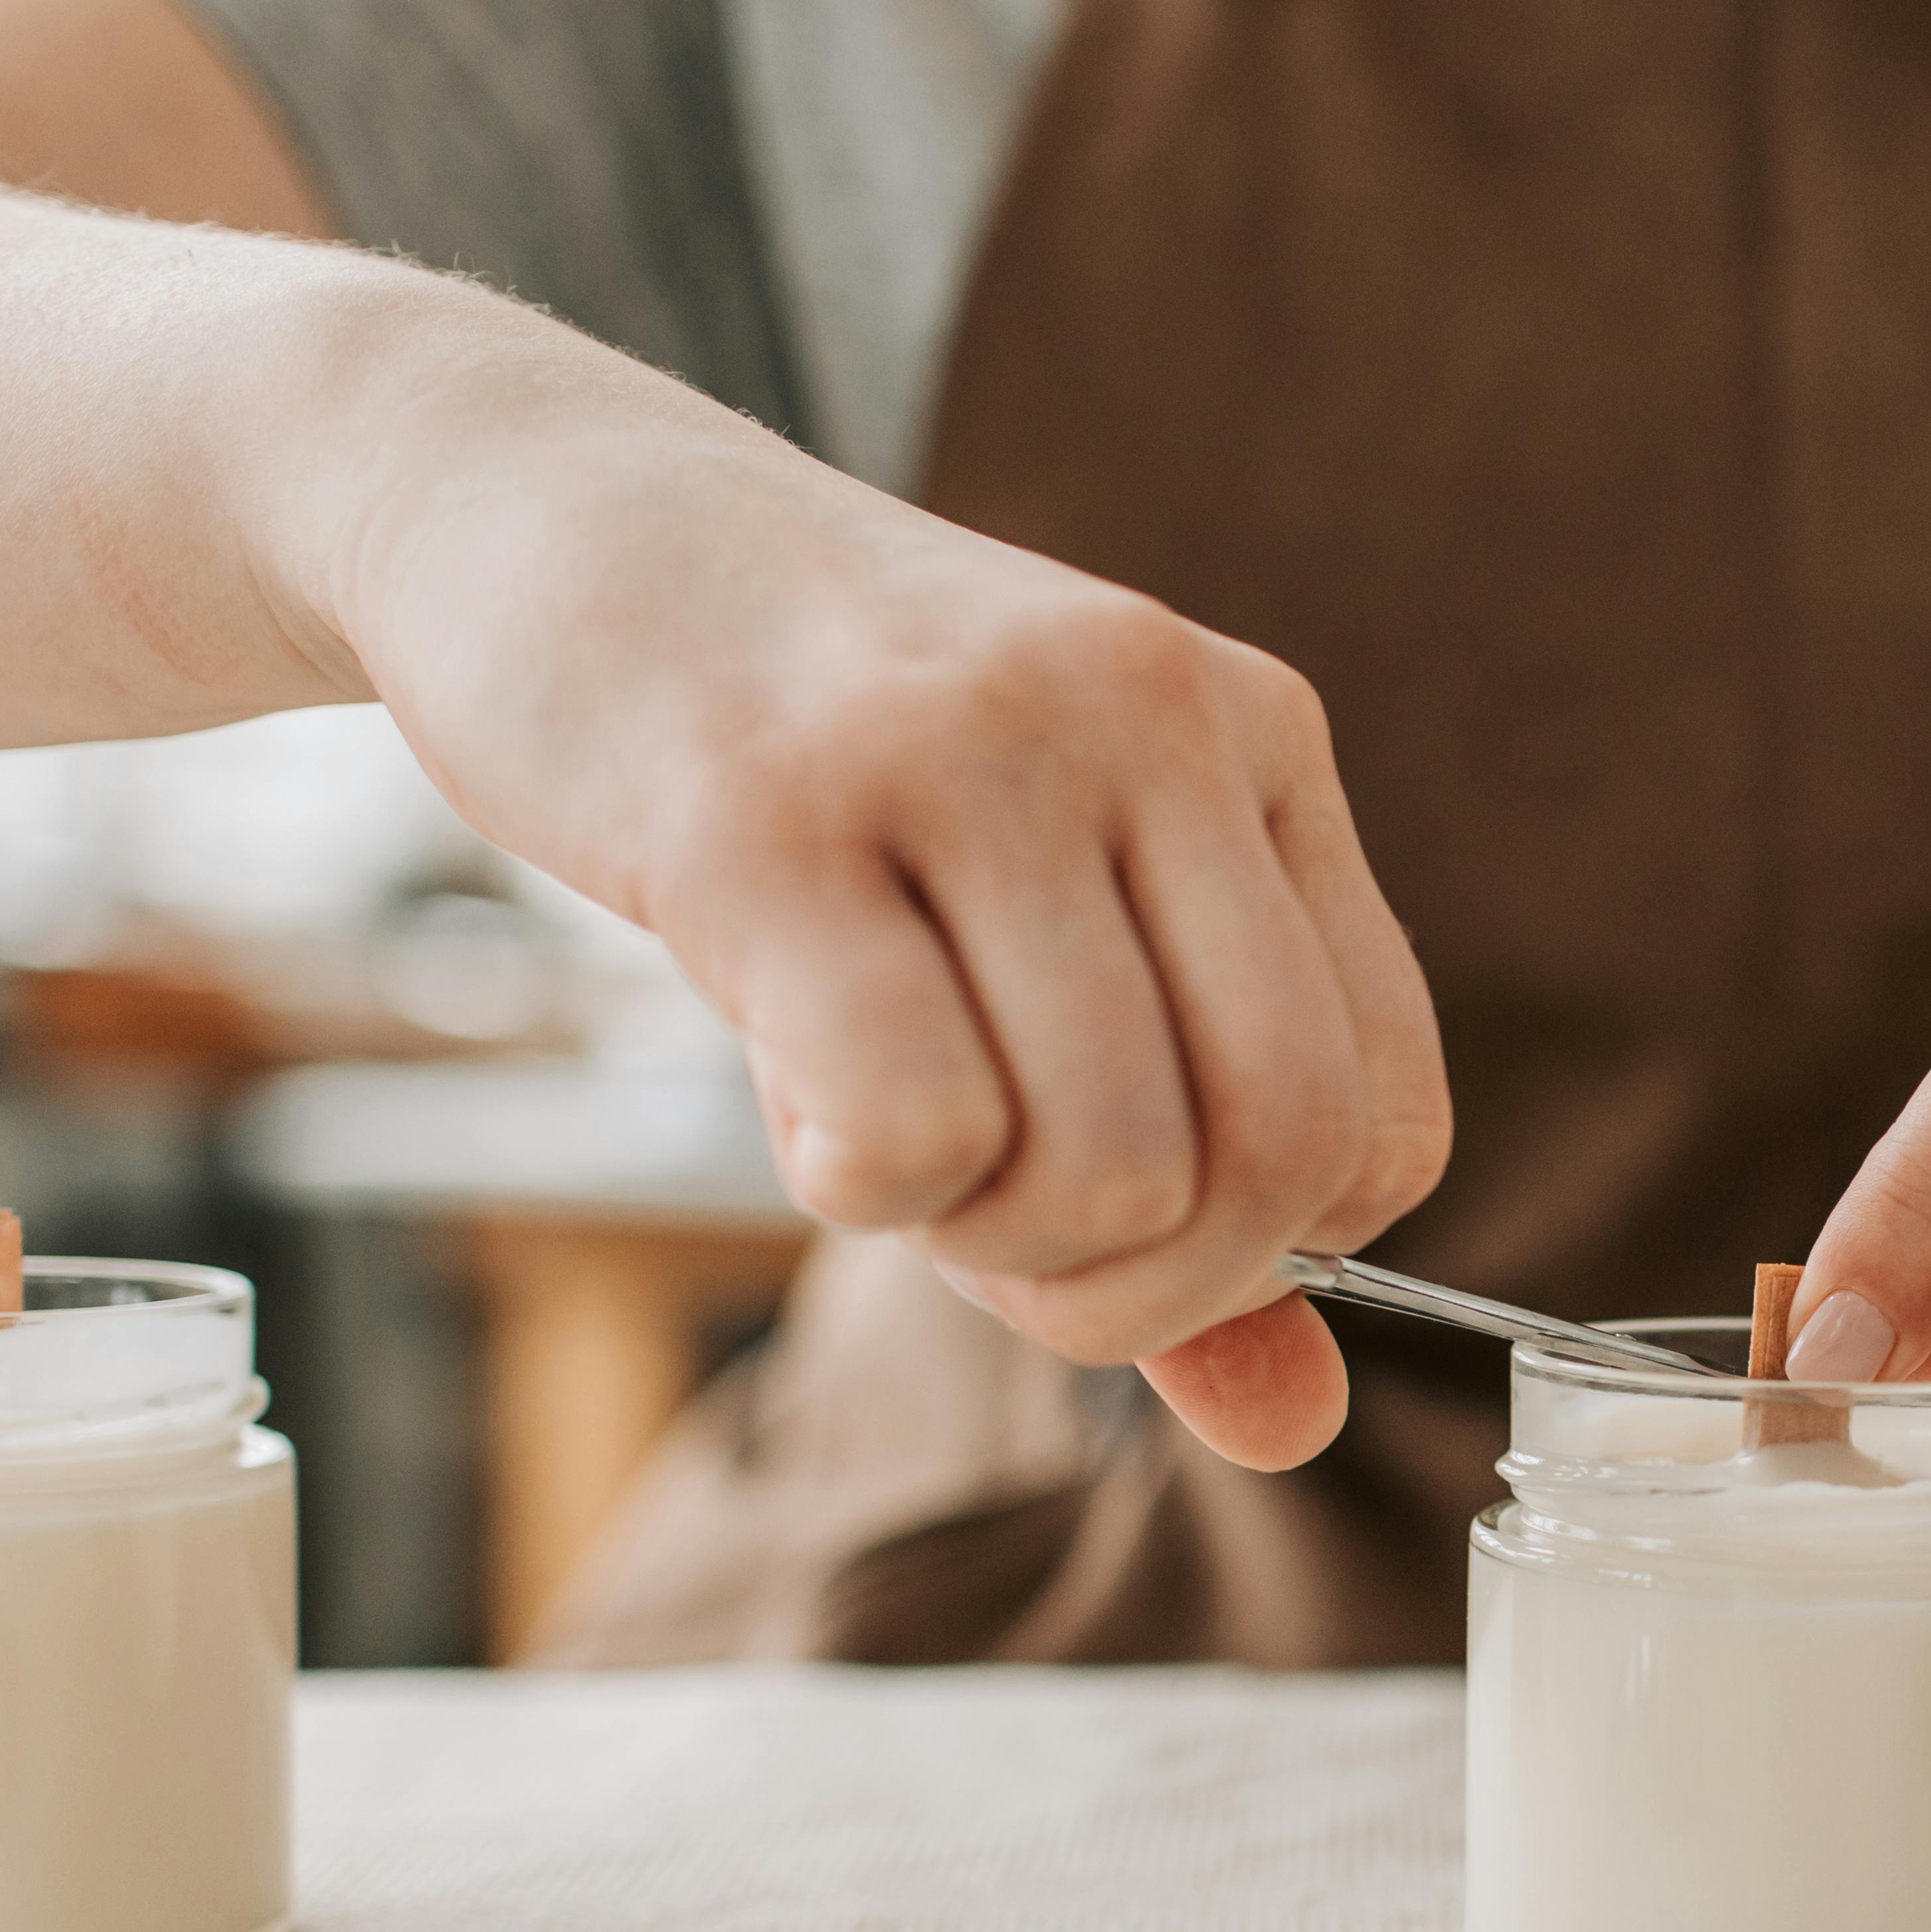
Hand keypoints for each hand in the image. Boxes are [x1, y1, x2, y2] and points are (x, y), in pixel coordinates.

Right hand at [327, 358, 1448, 1465]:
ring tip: (871, 1114)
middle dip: (1132, 1287)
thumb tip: (1302, 1427)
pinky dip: (858, 1188)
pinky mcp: (769, 814)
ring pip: (1104, 1165)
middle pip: (1271, 1158)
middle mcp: (1149, 719)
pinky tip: (793, 1089)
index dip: (1260, 1254)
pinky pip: (911, 1128)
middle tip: (990, 1226)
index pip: (1386, 1114)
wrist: (544, 504)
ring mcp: (967, 751)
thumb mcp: (1041, 916)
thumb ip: (1182, 1179)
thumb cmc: (815, 757)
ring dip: (975, 1232)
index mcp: (1256, 738)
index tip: (1121, 1226)